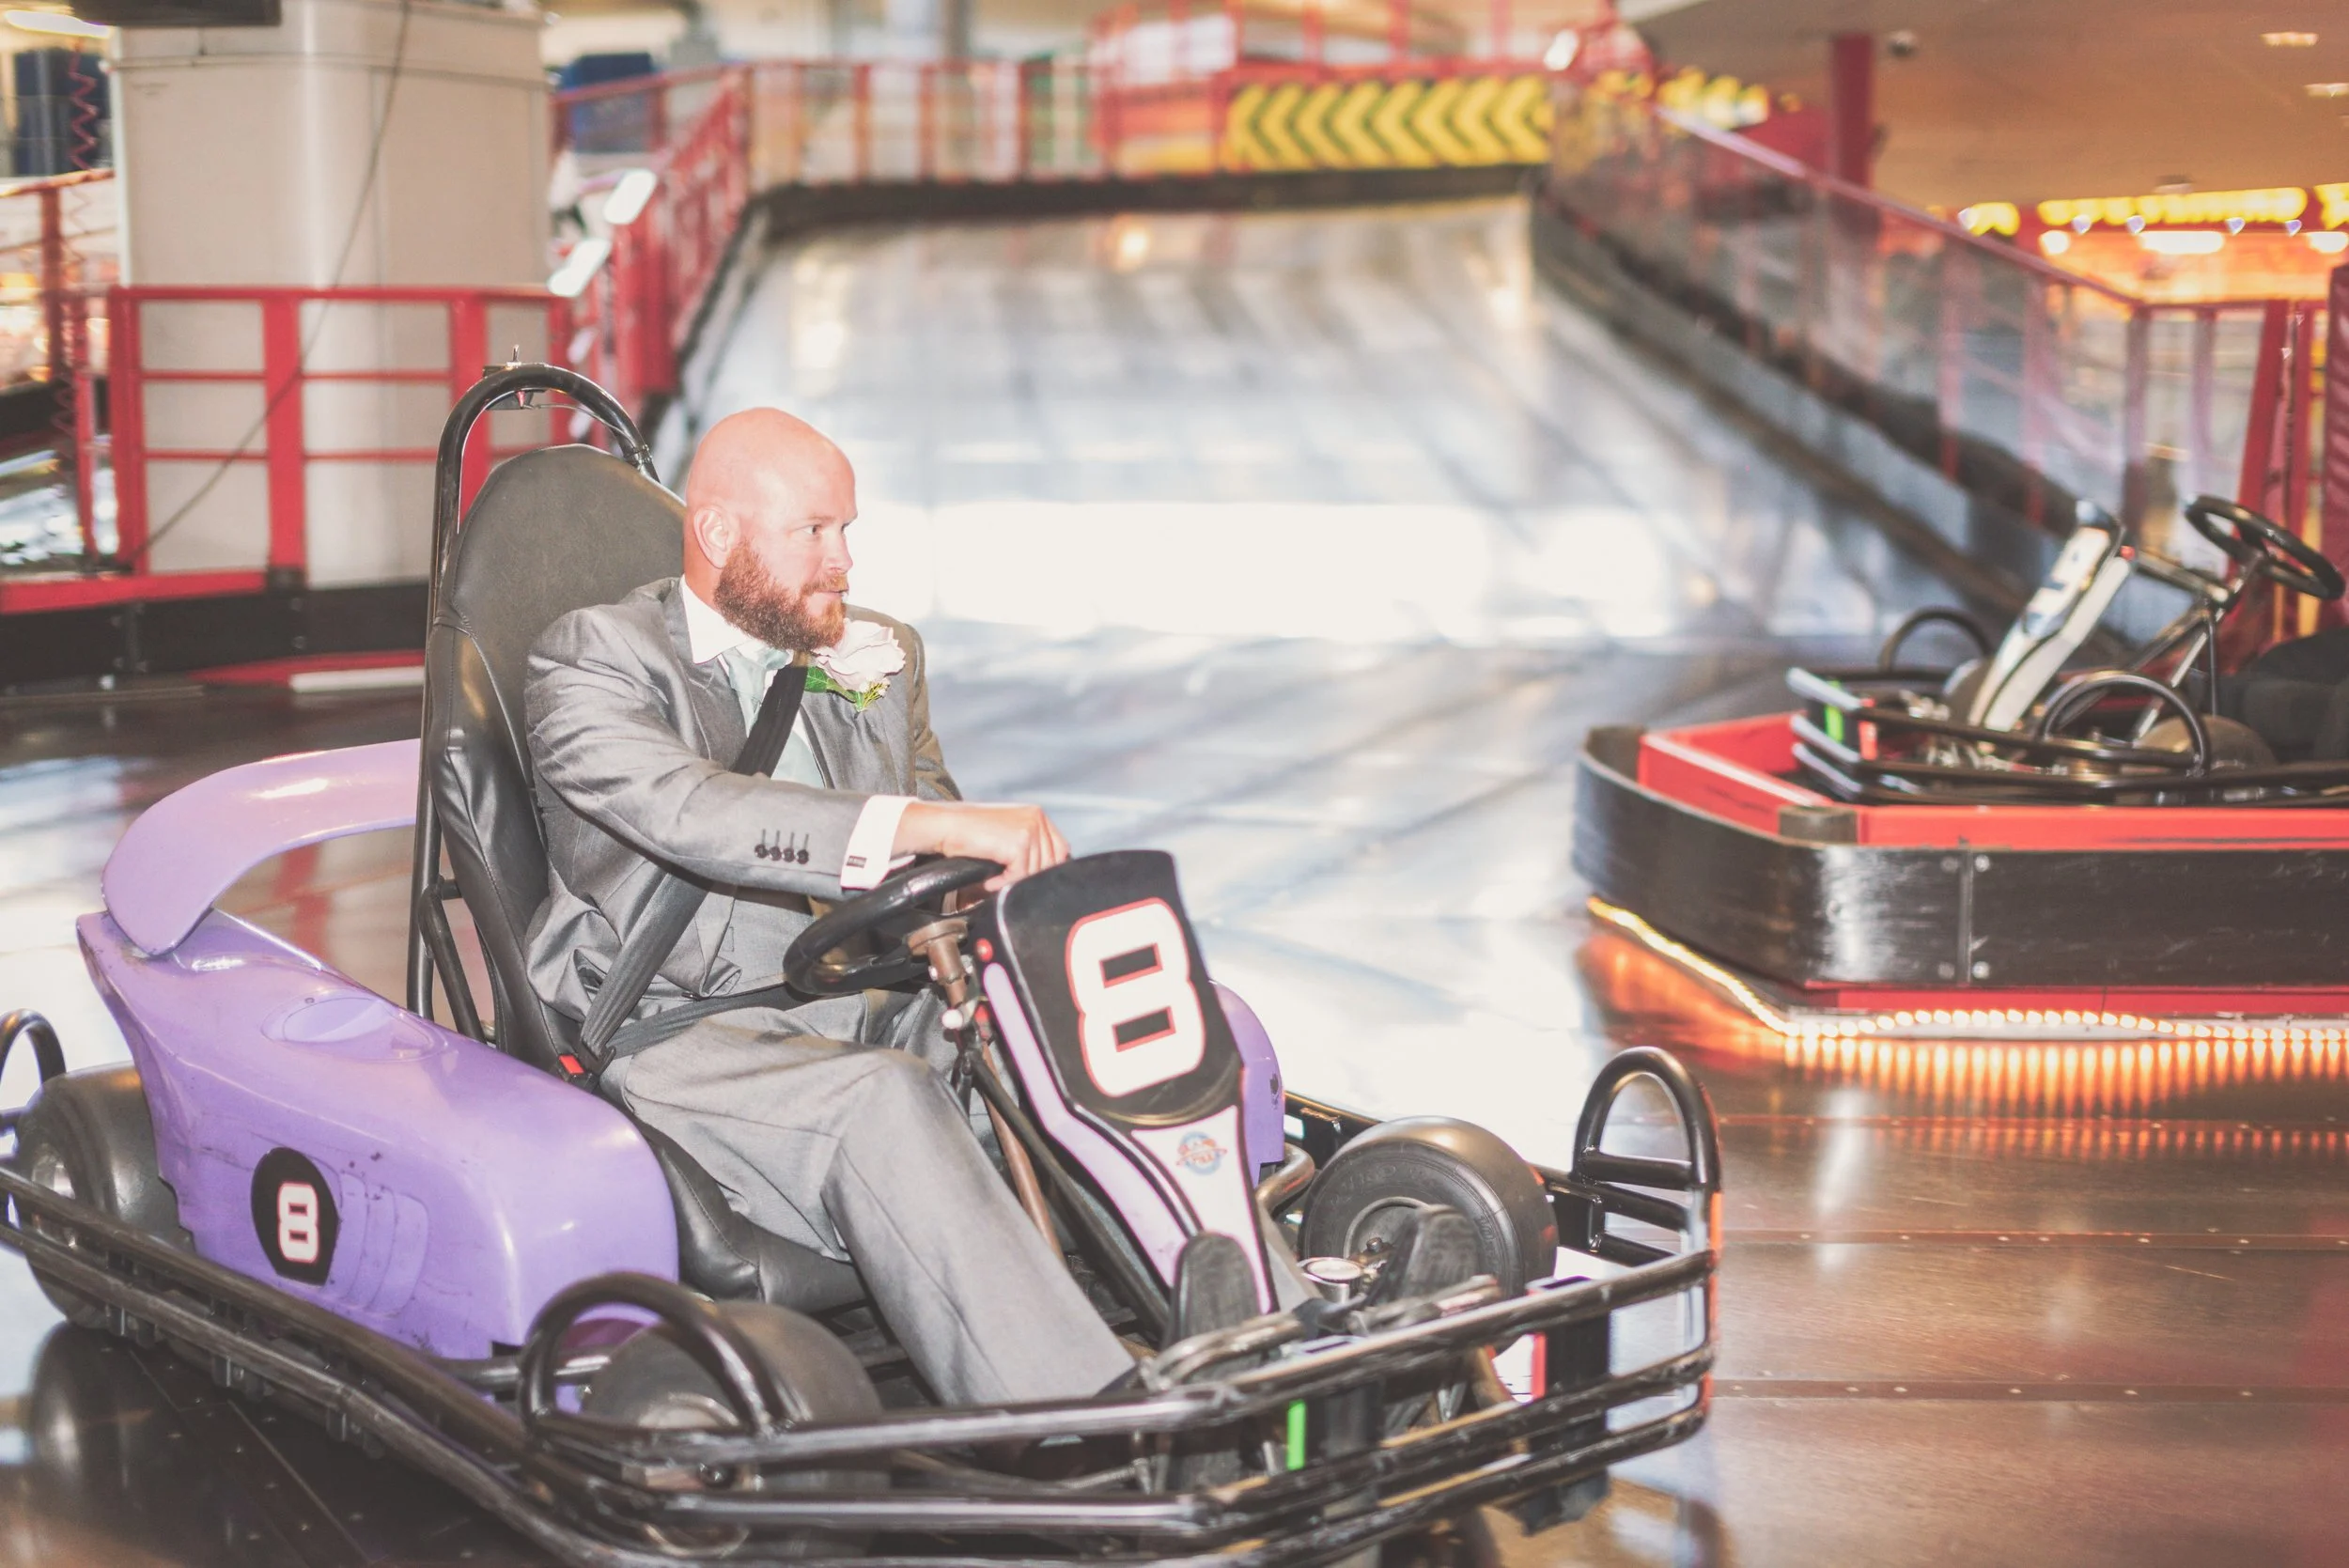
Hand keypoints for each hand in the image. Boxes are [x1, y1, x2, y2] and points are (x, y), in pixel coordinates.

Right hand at [894, 801, 1069, 889]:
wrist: (945, 825)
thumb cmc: (970, 830)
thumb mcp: (1006, 831)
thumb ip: (1029, 845)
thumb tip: (1044, 871)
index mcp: (1037, 815)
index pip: (1059, 849)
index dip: (1045, 868)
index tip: (1027, 879)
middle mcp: (1037, 818)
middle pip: (1051, 863)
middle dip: (1029, 878)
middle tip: (1006, 881)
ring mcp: (1030, 829)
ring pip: (1036, 872)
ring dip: (1013, 882)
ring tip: (992, 879)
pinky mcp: (1019, 843)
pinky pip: (1020, 876)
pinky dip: (1003, 884)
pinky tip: (988, 880)